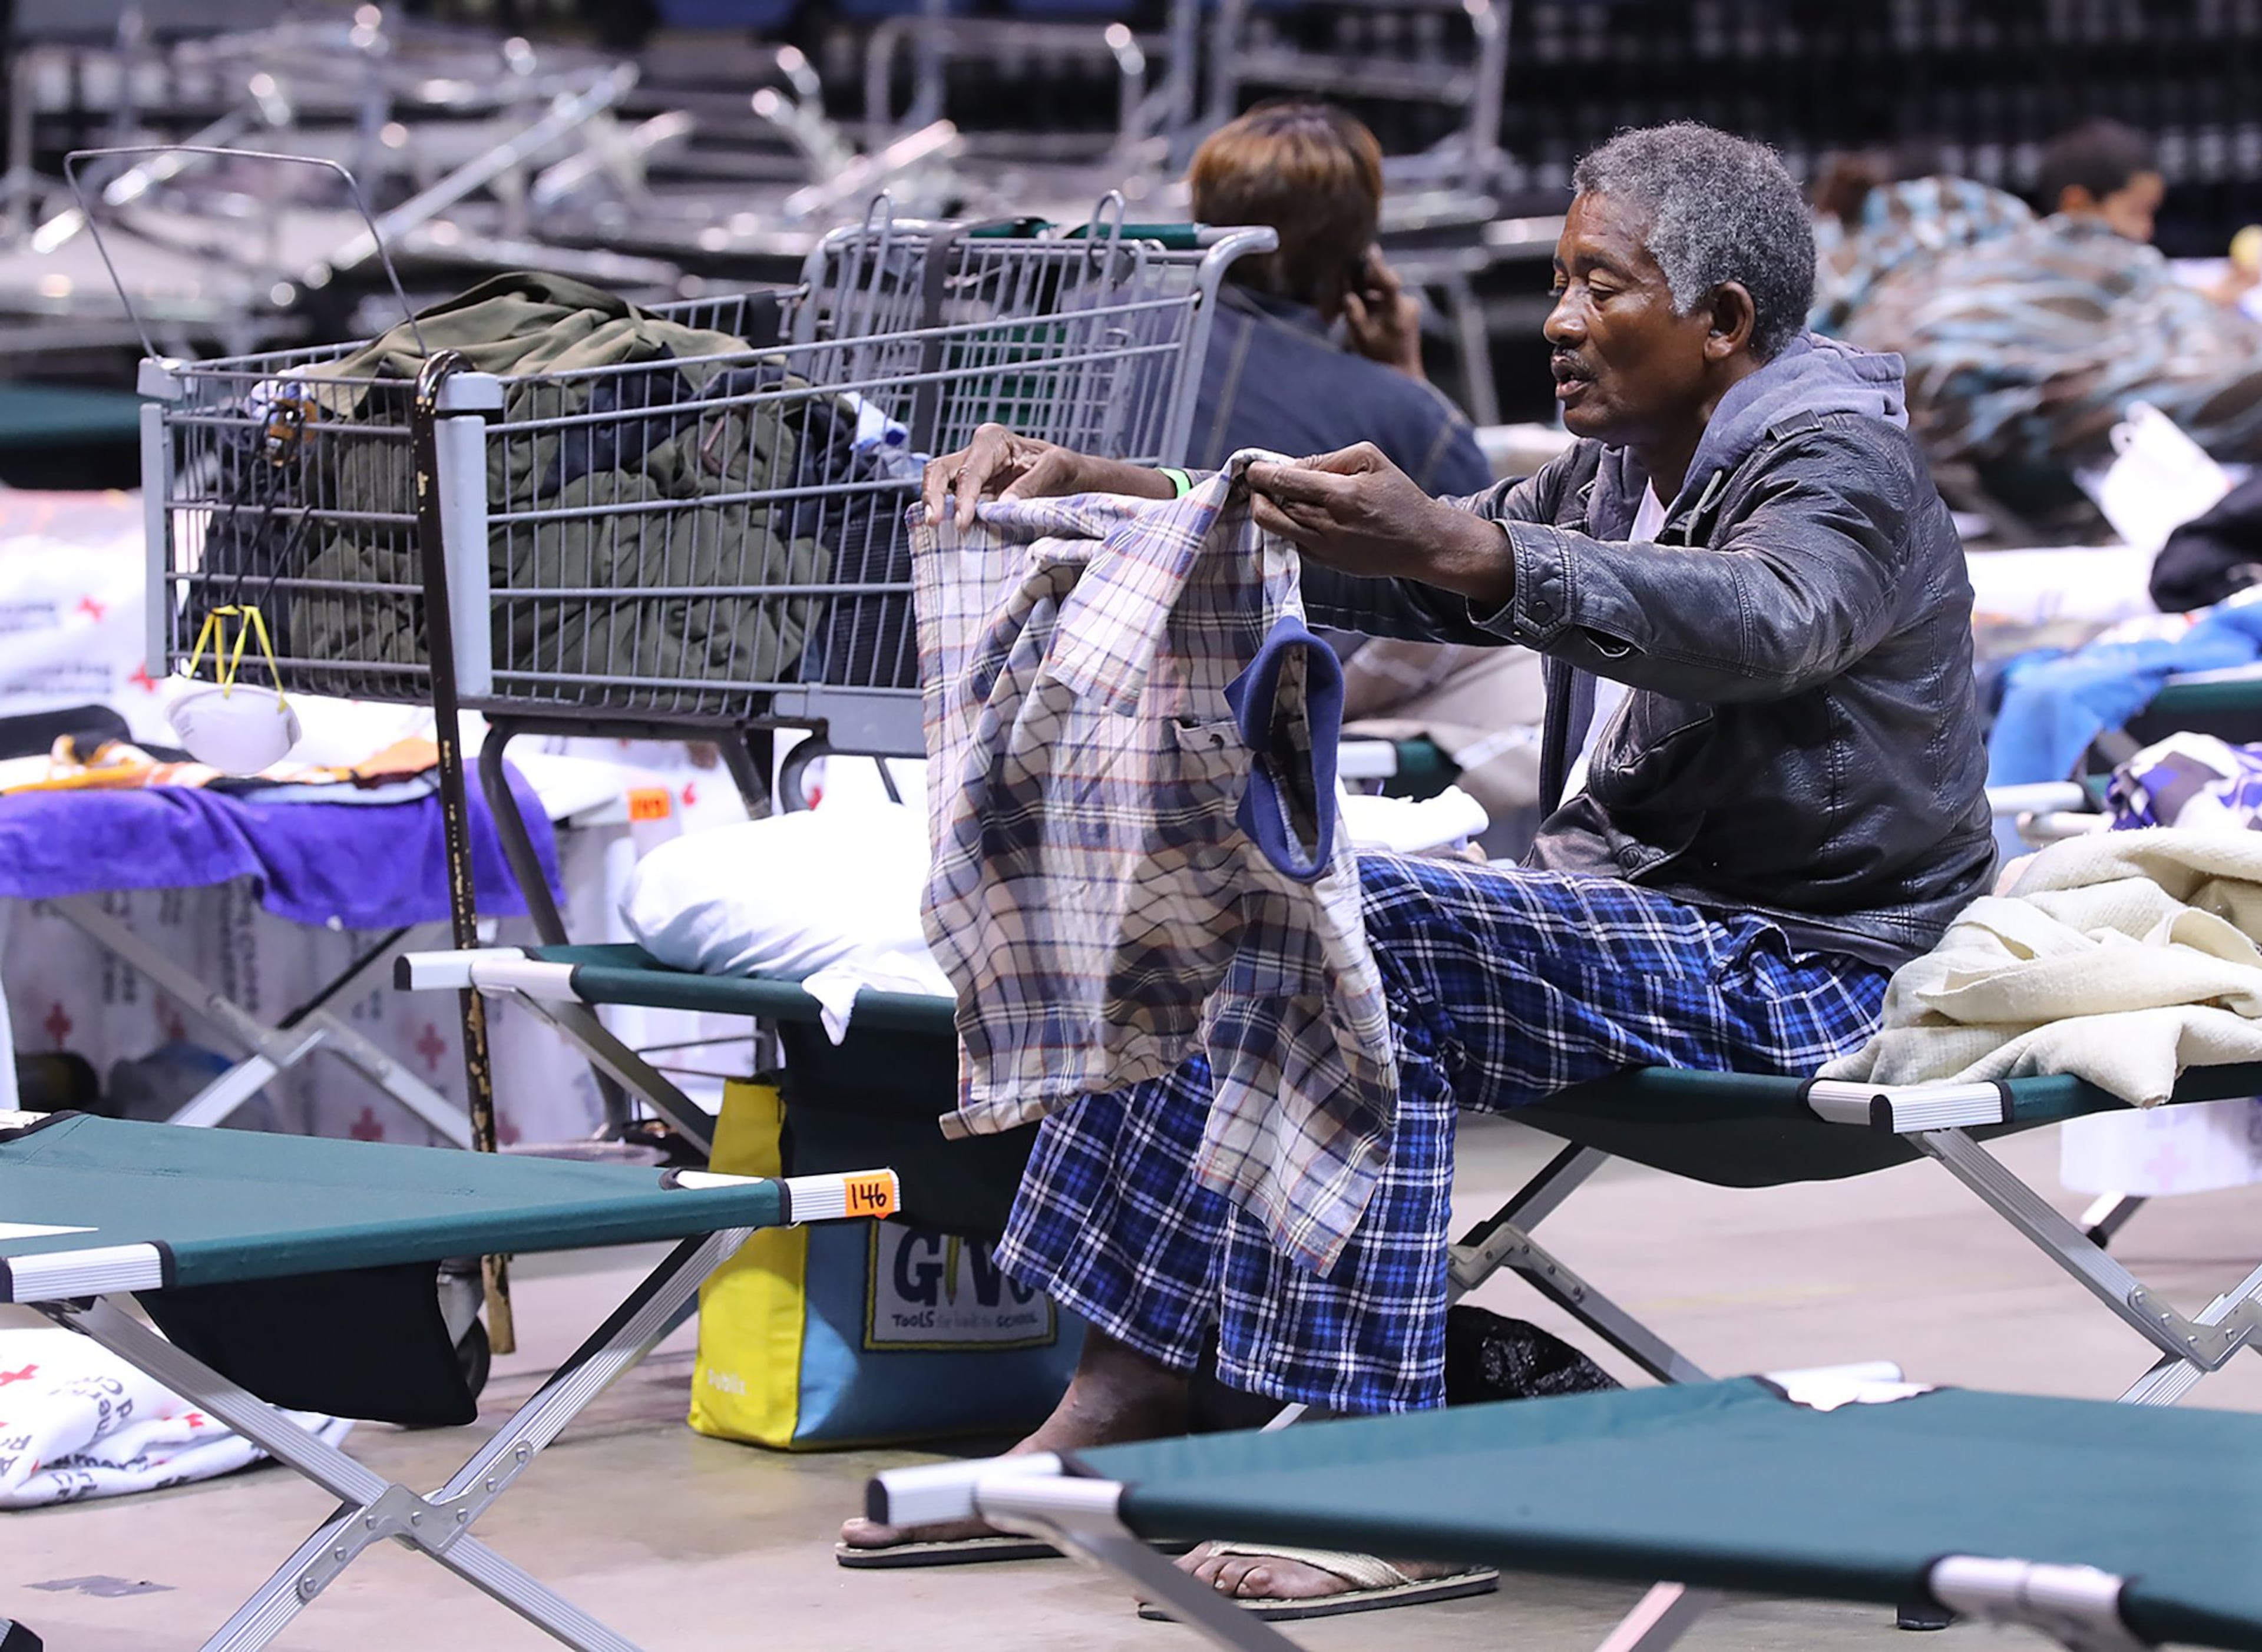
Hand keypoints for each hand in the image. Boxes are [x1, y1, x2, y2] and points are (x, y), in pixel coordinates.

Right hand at [919, 424, 1172, 529]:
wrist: (1075, 481)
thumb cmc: (1068, 470)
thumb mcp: (1059, 469)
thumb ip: (1032, 484)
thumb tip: (1004, 505)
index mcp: (993, 440)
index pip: (969, 471)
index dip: (963, 497)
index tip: (964, 522)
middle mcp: (976, 452)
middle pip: (940, 470)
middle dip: (933, 495)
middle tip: (935, 524)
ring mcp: (970, 473)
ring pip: (938, 483)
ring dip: (932, 504)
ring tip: (934, 529)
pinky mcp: (971, 492)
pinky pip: (948, 499)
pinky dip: (943, 513)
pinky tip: (945, 533)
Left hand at [1245, 443, 1510, 602]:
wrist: (1421, 543)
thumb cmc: (1399, 496)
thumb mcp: (1371, 460)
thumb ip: (1328, 459)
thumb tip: (1292, 466)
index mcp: (1340, 496)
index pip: (1283, 483)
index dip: (1260, 474)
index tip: (1252, 468)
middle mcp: (1326, 525)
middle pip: (1270, 508)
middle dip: (1259, 492)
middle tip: (1260, 481)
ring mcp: (1323, 549)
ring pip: (1274, 528)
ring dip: (1266, 509)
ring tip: (1272, 495)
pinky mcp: (1324, 562)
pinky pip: (1290, 542)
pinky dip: (1284, 526)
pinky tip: (1293, 513)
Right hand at [1340, 250, 1425, 380]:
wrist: (1403, 375)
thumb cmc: (1381, 360)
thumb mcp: (1362, 338)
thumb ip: (1355, 314)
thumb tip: (1347, 295)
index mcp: (1398, 311)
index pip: (1390, 282)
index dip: (1379, 266)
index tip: (1369, 250)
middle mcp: (1407, 305)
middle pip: (1384, 283)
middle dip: (1365, 281)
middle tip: (1346, 278)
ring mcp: (1409, 308)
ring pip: (1384, 291)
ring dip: (1367, 292)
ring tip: (1350, 296)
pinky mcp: (1407, 312)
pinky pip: (1387, 300)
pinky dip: (1373, 301)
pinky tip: (1361, 307)